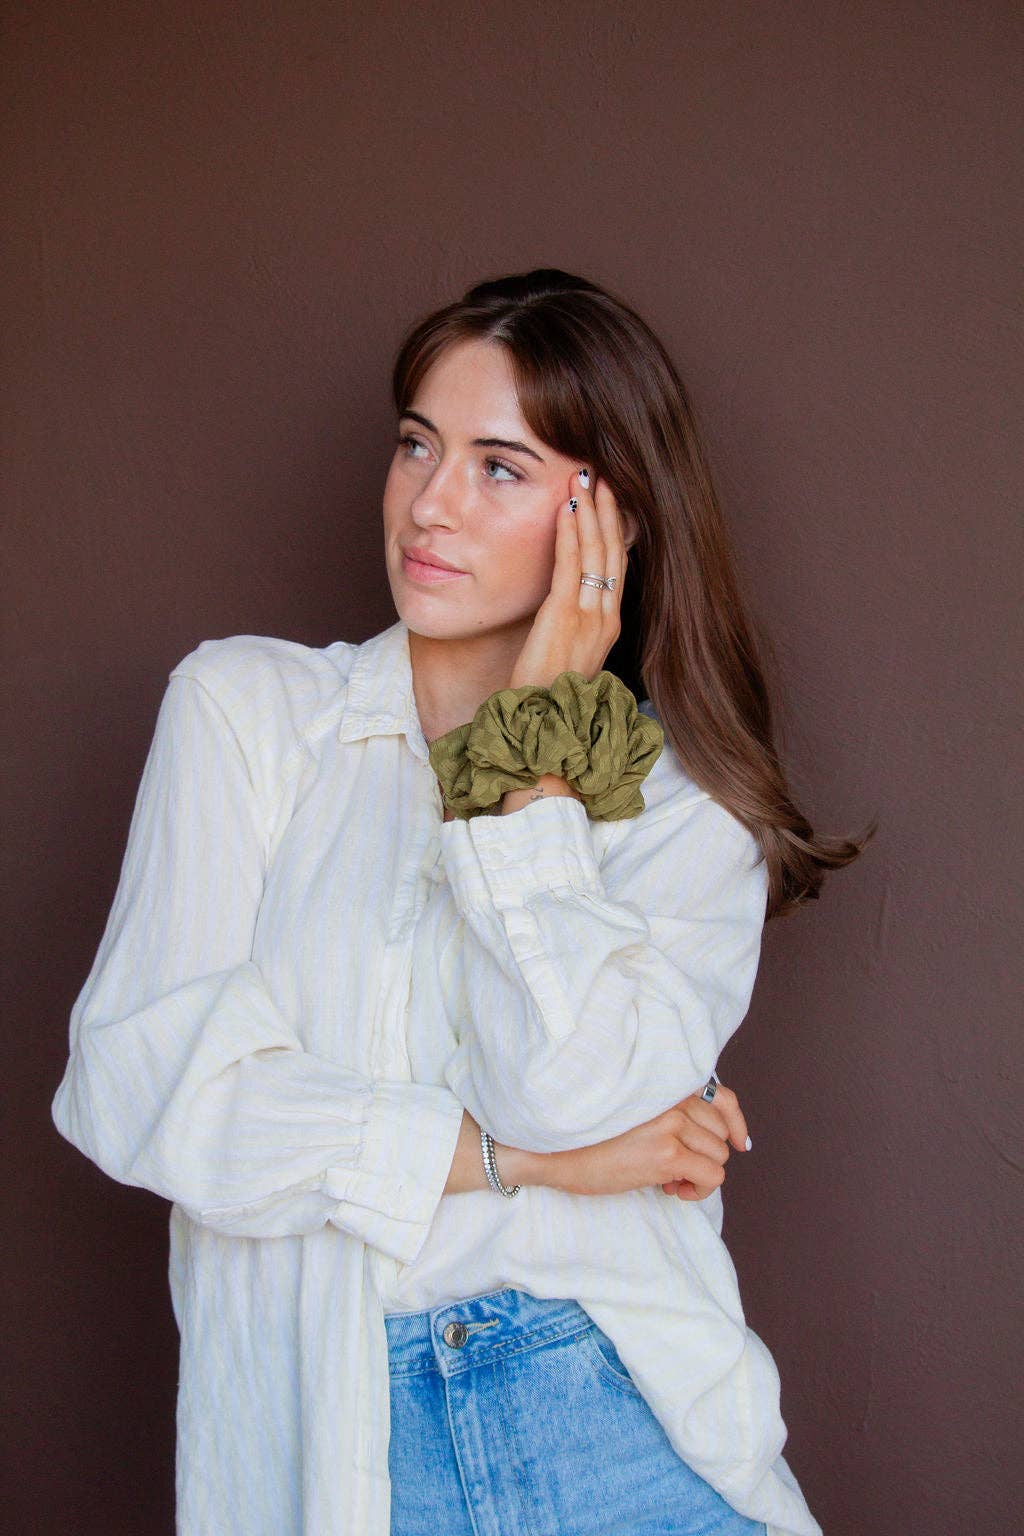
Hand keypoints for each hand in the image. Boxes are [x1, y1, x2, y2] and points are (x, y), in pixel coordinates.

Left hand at [508, 467, 628, 689]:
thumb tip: (563, 602)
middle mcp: (606, 619)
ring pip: (596, 552)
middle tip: (601, 475)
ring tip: (585, 478)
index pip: (617, 567)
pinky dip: (570, 532)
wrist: (541, 726)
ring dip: (590, 510)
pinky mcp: (564, 617)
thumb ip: (572, 626)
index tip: (608, 500)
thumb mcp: (568, 656)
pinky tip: (567, 507)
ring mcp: (589, 617)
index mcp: (609, 627)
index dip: (614, 530)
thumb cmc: (547, 695)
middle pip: (613, 552)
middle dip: (607, 510)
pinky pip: (570, 565)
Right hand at [549, 1080, 750, 1201]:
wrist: (556, 1151)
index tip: (739, 1143)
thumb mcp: (635, 1113)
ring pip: (719, 1156)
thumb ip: (670, 1114)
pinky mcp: (668, 1152)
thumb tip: (710, 1141)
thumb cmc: (590, 1136)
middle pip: (721, 1133)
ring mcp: (672, 1123)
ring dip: (700, 1174)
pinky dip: (699, 1190)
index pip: (722, 1097)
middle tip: (675, 1170)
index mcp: (666, 1085)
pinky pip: (712, 1177)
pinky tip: (672, 1189)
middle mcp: (673, 1098)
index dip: (735, 1123)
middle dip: (705, 1156)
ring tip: (669, 1179)